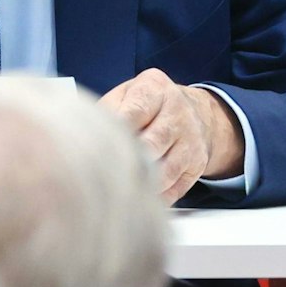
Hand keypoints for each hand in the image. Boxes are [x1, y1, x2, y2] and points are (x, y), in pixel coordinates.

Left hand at [99, 68, 245, 202]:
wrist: (193, 112)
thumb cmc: (147, 106)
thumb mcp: (125, 95)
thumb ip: (106, 112)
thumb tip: (88, 138)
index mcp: (155, 89)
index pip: (134, 112)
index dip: (115, 132)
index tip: (98, 147)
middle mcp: (178, 113)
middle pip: (151, 145)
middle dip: (127, 161)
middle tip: (105, 173)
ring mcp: (191, 140)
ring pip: (164, 172)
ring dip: (140, 183)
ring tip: (119, 188)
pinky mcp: (197, 164)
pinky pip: (175, 189)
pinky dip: (155, 198)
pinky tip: (139, 195)